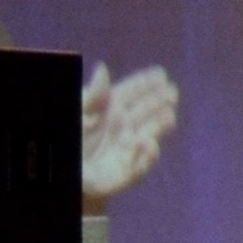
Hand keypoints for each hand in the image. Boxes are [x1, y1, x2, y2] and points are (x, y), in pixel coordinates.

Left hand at [80, 63, 181, 197]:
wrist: (70, 175)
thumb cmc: (73, 141)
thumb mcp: (80, 113)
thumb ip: (93, 94)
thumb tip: (103, 68)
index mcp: (110, 109)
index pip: (132, 92)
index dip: (146, 83)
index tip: (161, 73)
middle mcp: (123, 126)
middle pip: (145, 110)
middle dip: (160, 101)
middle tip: (172, 92)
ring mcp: (128, 147)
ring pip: (150, 132)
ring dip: (161, 124)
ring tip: (169, 115)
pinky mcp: (130, 171)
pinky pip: (143, 163)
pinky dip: (149, 154)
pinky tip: (149, 144)